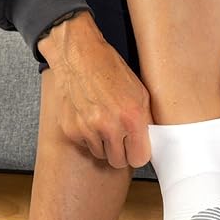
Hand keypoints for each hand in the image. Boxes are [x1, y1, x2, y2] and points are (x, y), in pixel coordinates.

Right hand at [38, 10, 152, 167]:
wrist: (79, 57)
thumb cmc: (110, 70)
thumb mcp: (139, 92)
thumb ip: (145, 120)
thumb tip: (149, 141)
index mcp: (131, 117)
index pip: (139, 158)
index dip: (137, 153)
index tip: (135, 148)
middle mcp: (109, 126)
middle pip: (118, 161)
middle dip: (120, 152)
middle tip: (119, 138)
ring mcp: (87, 129)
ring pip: (100, 154)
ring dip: (103, 144)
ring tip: (102, 123)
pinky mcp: (71, 129)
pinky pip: (84, 144)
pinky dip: (87, 136)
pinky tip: (89, 118)